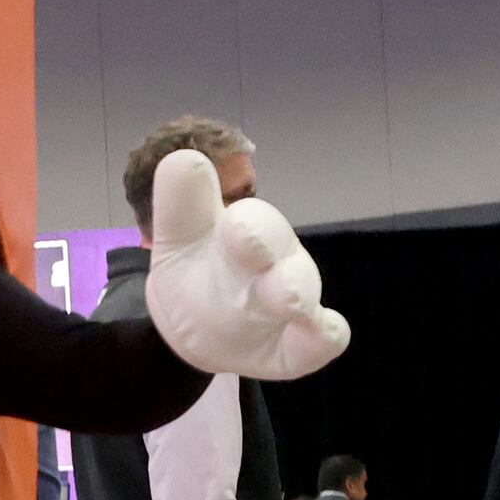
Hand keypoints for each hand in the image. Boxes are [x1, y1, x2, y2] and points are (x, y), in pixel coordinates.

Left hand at [143, 151, 349, 380]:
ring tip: (288, 299)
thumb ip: (179, 204)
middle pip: (279, 243)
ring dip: (295, 291)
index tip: (230, 219)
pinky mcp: (301, 342)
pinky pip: (324, 338)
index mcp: (241, 231)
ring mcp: (290, 298)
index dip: (242, 218)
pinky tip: (321, 333)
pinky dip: (324, 336)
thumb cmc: (193, 270)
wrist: (194, 329)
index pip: (250, 217)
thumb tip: (184, 157)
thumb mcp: (175, 239)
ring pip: (301, 287)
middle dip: (265, 242)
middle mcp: (273, 259)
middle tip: (246, 241)